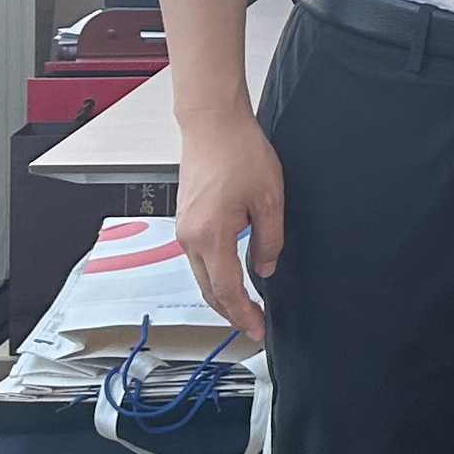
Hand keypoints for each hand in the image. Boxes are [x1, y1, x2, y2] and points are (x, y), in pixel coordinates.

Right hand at [174, 107, 283, 345]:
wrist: (212, 123)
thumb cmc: (239, 152)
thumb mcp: (269, 199)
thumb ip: (269, 240)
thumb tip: (265, 268)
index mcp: (211, 235)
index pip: (227, 290)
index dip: (243, 314)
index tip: (258, 330)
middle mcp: (190, 237)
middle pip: (208, 290)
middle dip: (231, 314)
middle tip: (253, 328)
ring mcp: (184, 229)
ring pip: (201, 277)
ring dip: (222, 296)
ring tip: (246, 309)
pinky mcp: (186, 220)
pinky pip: (199, 259)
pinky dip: (215, 276)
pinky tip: (232, 279)